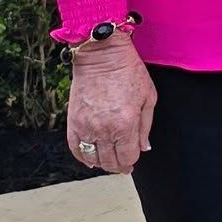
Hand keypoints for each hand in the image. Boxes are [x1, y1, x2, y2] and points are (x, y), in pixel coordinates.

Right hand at [66, 35, 156, 173]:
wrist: (102, 56)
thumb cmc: (128, 72)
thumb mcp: (148, 97)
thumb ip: (146, 127)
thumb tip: (144, 147)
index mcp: (125, 124)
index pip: (127, 157)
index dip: (131, 161)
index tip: (133, 159)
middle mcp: (104, 129)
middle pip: (110, 161)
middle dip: (118, 165)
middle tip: (123, 164)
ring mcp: (86, 126)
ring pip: (92, 158)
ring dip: (102, 163)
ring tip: (109, 160)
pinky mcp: (73, 121)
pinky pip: (75, 148)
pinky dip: (83, 156)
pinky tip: (91, 157)